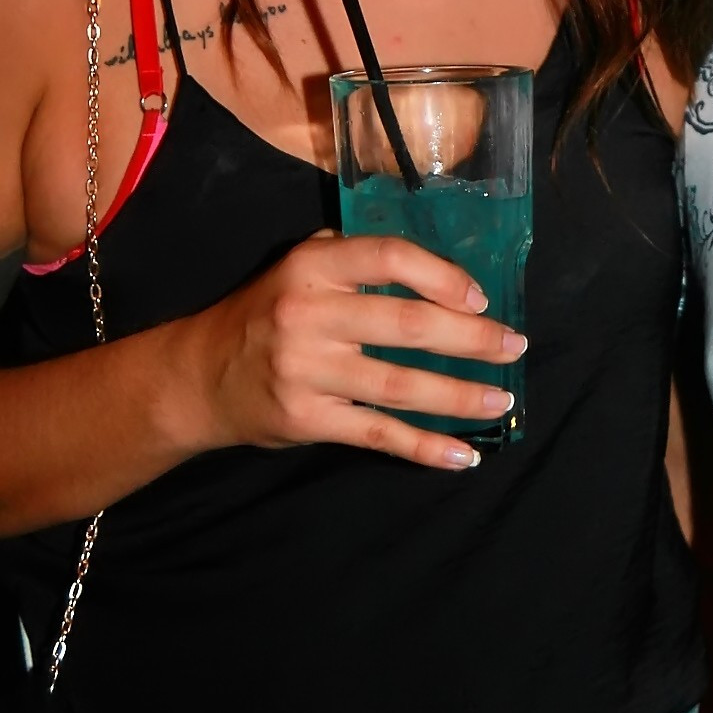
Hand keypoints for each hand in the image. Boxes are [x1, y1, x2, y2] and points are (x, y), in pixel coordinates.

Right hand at [193, 232, 524, 469]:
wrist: (199, 377)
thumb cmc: (266, 314)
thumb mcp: (299, 266)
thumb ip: (354, 258)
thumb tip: (436, 267)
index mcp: (313, 267)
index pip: (388, 258)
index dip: (442, 276)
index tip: (480, 298)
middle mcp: (308, 315)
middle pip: (406, 324)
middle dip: (471, 339)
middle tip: (513, 346)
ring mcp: (306, 371)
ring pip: (400, 385)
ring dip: (459, 396)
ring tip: (500, 400)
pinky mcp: (306, 419)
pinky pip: (378, 434)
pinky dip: (424, 447)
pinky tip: (462, 454)